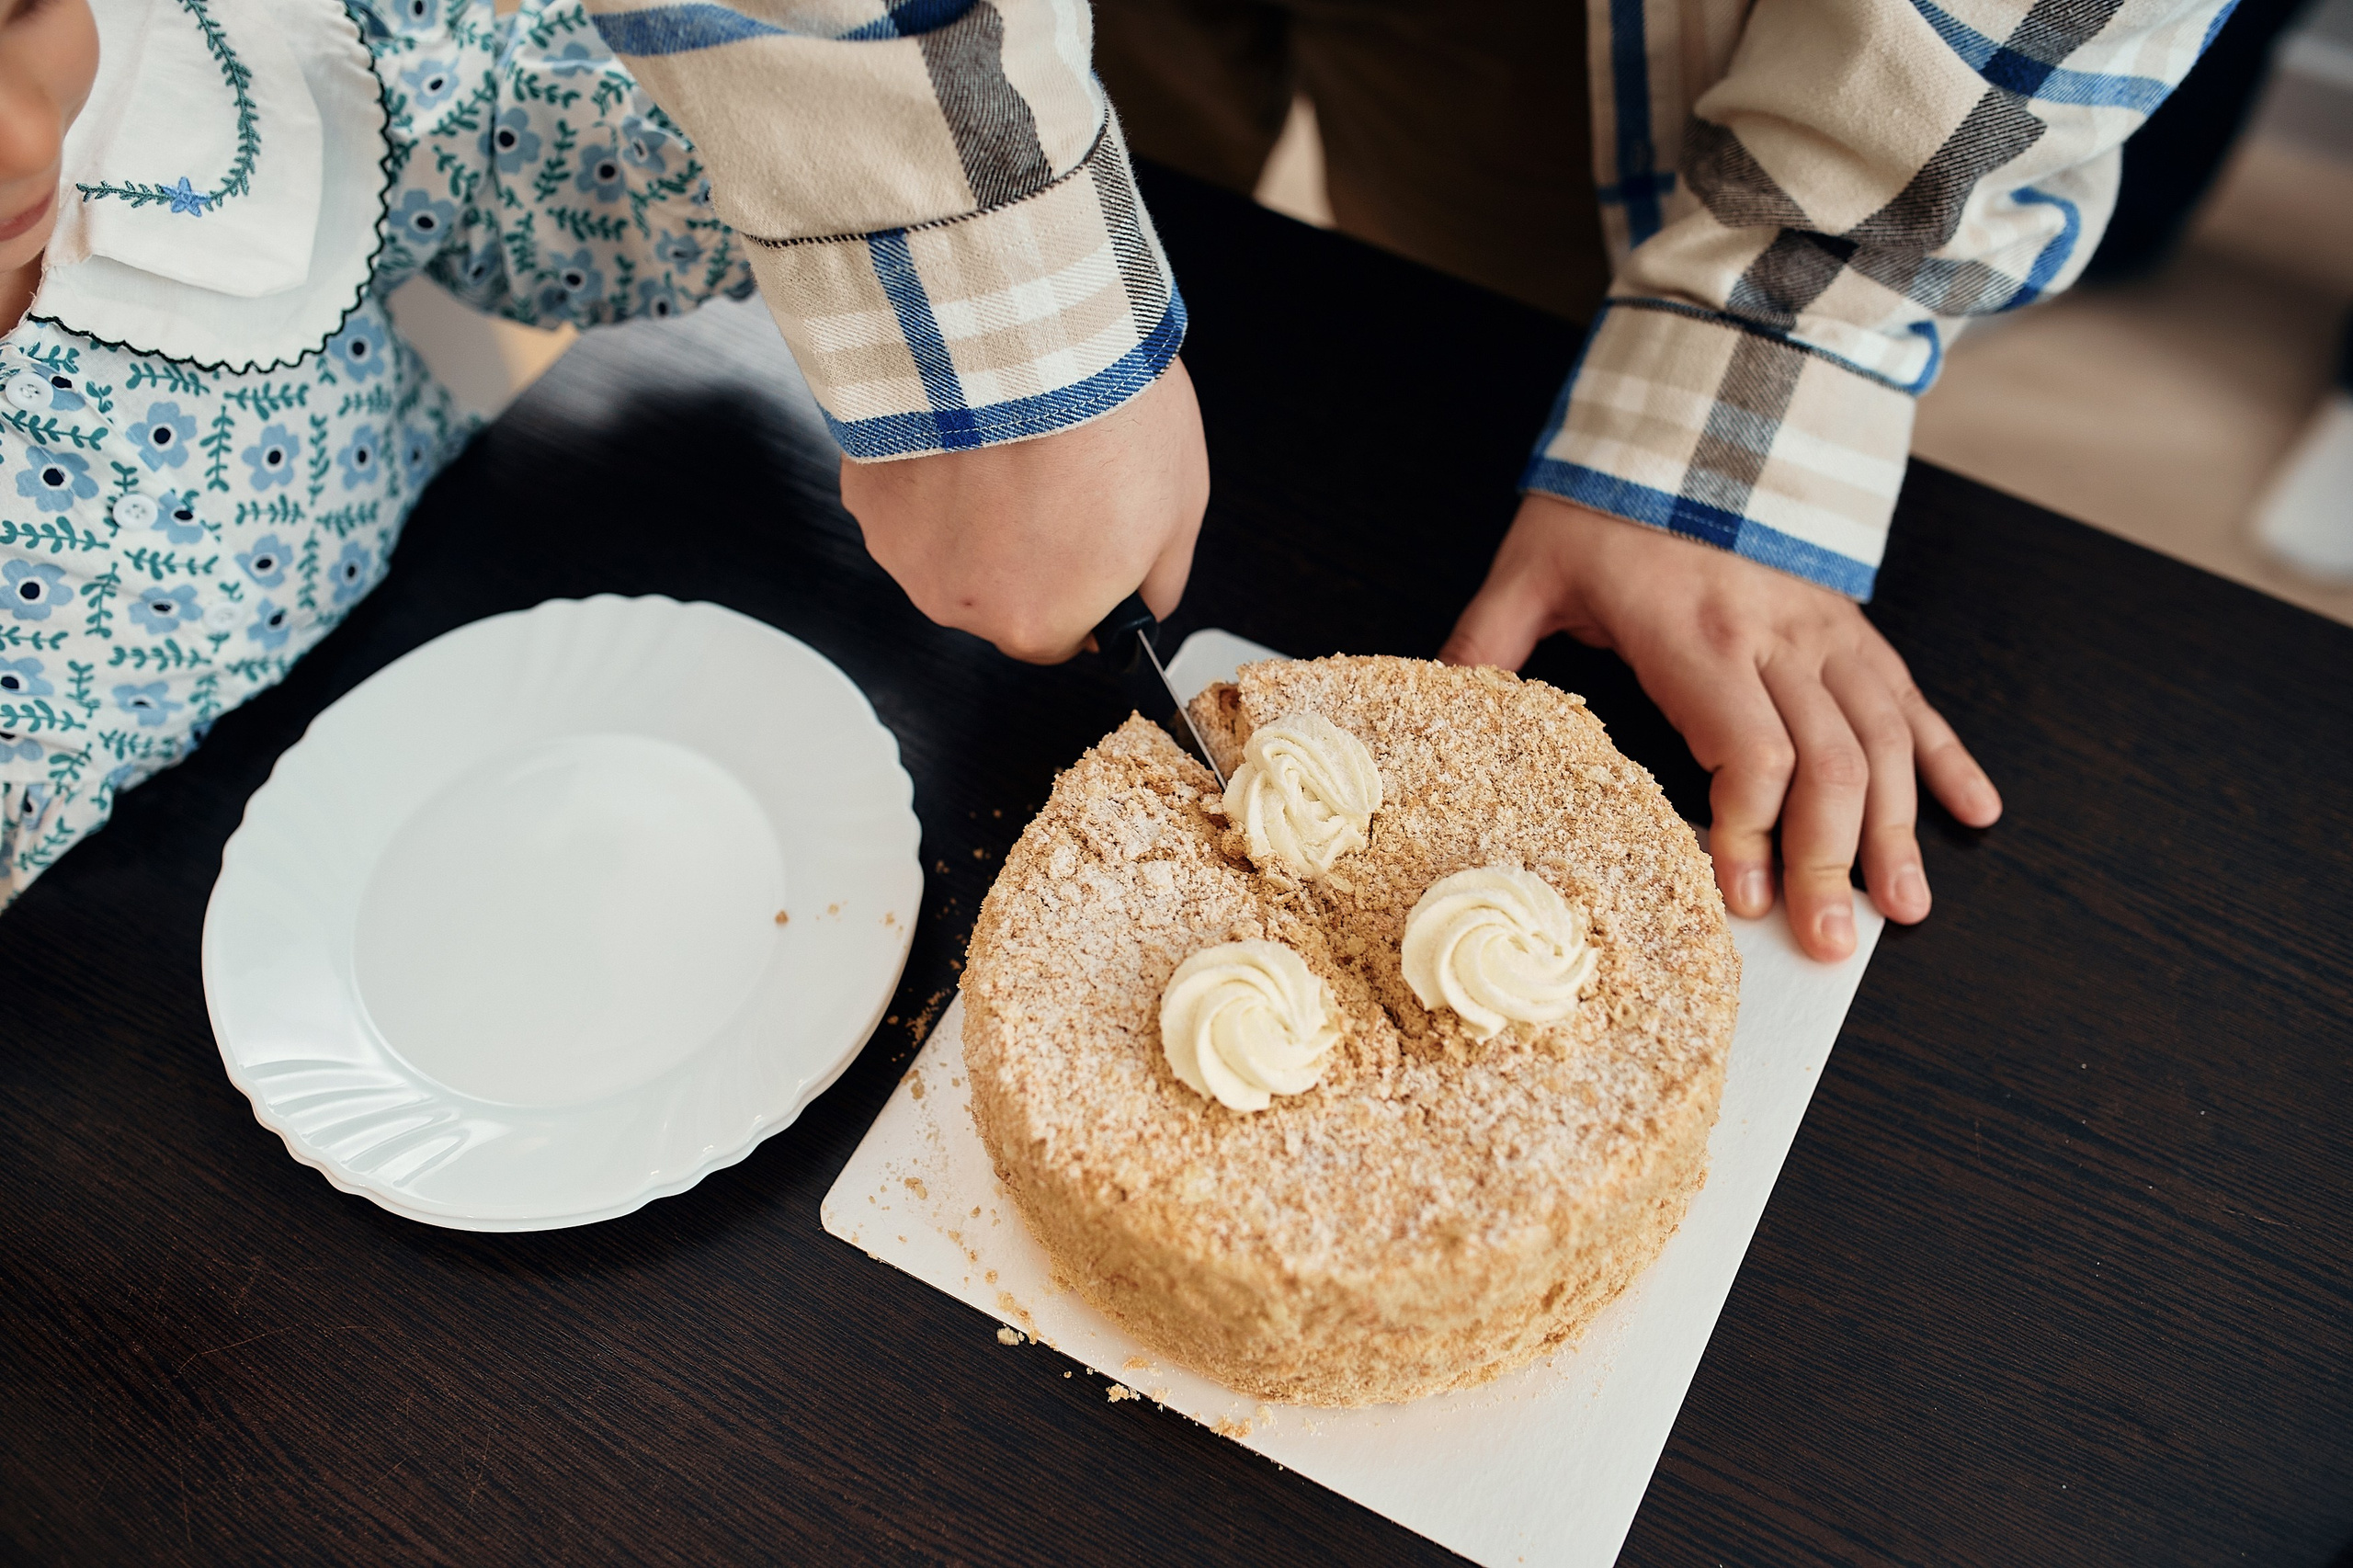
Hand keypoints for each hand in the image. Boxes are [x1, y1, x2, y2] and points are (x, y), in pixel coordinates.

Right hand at [839, 358, 1209, 662]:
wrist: (1024, 330)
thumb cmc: (1102, 411)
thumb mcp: (1179, 508)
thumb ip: (1157, 580)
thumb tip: (1148, 605)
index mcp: (1039, 621)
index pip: (1060, 639)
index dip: (1080, 588)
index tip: (1088, 543)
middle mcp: (963, 602)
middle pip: (997, 596)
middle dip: (1024, 550)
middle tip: (1051, 479)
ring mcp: (907, 551)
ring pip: (946, 550)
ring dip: (971, 514)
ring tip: (1007, 448)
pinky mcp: (869, 497)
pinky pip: (905, 502)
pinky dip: (928, 475)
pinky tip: (962, 433)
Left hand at [1440, 494, 2000, 960]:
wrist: (1687, 412)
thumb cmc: (1604, 500)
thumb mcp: (1528, 569)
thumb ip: (1484, 645)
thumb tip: (1436, 706)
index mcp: (1697, 634)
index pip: (1750, 752)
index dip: (1752, 832)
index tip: (1742, 899)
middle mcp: (1776, 636)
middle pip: (1827, 767)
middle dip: (1833, 863)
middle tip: (1831, 946)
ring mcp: (1825, 629)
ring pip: (1883, 742)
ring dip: (1899, 830)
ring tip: (1903, 909)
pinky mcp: (1851, 623)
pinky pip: (1913, 697)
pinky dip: (1951, 758)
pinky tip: (1977, 815)